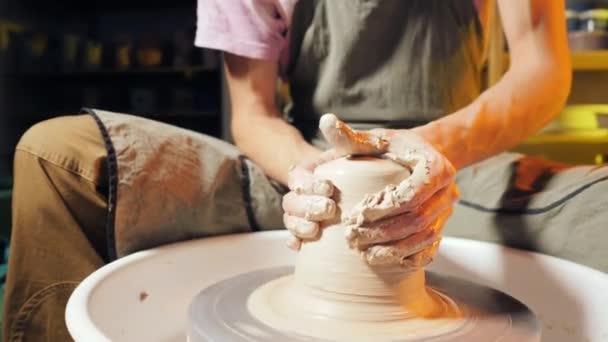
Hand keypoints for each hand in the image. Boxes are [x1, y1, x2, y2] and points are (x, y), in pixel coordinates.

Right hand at [281, 114, 390, 249]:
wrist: (389, 182)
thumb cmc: (374, 164)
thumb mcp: (362, 149)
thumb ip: (346, 138)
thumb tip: (327, 119)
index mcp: (312, 173)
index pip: (298, 178)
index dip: (307, 185)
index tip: (328, 187)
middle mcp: (306, 193)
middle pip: (290, 202)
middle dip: (305, 207)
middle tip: (329, 210)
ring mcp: (309, 214)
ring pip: (291, 221)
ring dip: (298, 227)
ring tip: (316, 231)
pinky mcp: (317, 234)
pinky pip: (298, 240)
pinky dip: (297, 244)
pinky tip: (303, 249)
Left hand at [336, 119, 458, 267]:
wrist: (423, 156)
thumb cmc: (395, 148)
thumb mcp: (376, 139)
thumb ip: (351, 136)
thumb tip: (326, 121)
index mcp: (435, 168)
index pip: (411, 194)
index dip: (385, 208)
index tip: (357, 214)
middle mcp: (447, 192)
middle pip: (417, 220)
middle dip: (384, 232)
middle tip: (353, 238)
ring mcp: (447, 212)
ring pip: (424, 238)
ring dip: (394, 249)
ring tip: (364, 254)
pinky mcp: (442, 227)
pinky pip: (431, 249)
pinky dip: (409, 258)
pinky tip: (385, 261)